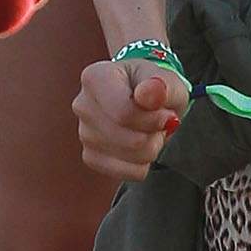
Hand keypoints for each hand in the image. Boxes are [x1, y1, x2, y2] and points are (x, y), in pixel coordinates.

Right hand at [76, 59, 190, 181]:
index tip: (167, 115)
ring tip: (149, 129)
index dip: (153, 120)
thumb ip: (161, 86)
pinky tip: (140, 144)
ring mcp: (84, 133)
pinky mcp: (90, 156)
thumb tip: (149, 94)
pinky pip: (125, 172)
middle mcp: (83, 105)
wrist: (144, 98)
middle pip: (131, 140)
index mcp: (96, 78)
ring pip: (131, 157)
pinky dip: (141, 163)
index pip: (124, 113)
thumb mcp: (167, 80)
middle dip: (154, 134)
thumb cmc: (154, 86)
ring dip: (151, 147)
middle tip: (158, 121)